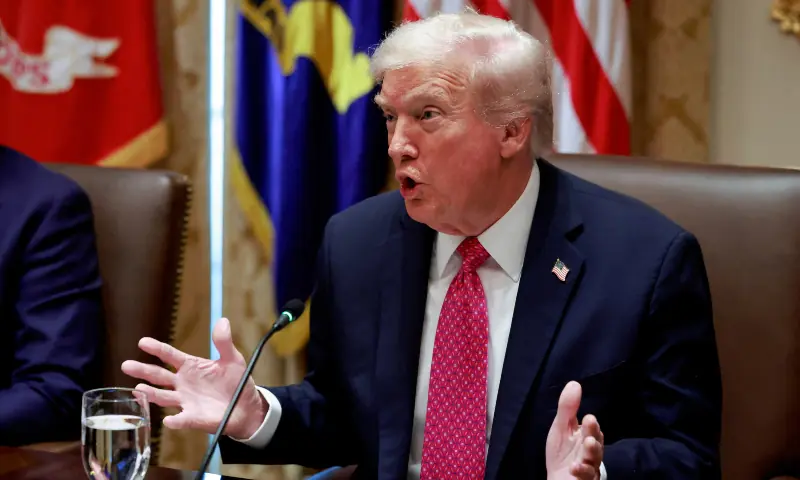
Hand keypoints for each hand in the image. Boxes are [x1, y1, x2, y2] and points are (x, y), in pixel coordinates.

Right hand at [121, 317, 267, 438]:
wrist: (246, 407)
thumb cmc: (236, 381)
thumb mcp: (232, 359)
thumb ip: (224, 342)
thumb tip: (223, 321)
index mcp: (190, 366)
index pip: (169, 355)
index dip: (157, 348)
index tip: (142, 342)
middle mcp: (183, 383)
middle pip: (159, 375)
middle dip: (143, 370)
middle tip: (127, 365)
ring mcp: (186, 400)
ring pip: (163, 396)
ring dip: (151, 393)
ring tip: (138, 389)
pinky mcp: (193, 417)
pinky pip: (182, 419)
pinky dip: (175, 420)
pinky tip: (169, 420)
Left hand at [546, 381, 603, 479]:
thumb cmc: (561, 454)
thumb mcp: (561, 428)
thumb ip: (568, 408)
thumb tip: (574, 383)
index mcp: (587, 438)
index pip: (593, 430)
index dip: (592, 425)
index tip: (589, 417)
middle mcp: (592, 453)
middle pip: (596, 444)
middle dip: (594, 435)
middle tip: (590, 426)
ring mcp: (590, 468)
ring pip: (594, 461)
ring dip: (592, 452)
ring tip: (588, 443)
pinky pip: (587, 477)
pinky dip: (582, 471)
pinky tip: (574, 466)